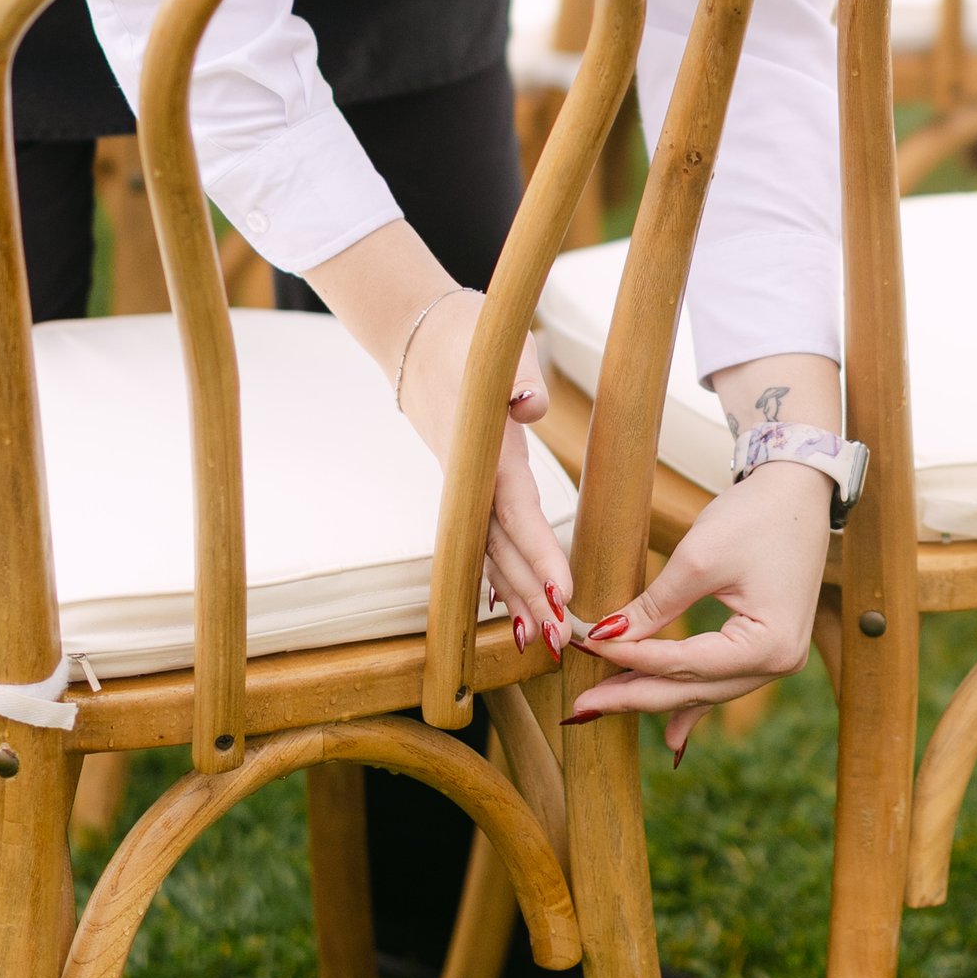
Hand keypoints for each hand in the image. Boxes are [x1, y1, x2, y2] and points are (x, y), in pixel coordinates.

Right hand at [395, 286, 572, 650]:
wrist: (416, 334)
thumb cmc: (469, 337)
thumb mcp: (501, 345)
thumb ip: (522, 376)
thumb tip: (533, 404)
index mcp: (486, 449)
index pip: (515, 512)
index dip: (537, 555)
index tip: (560, 595)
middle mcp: (470, 476)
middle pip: (499, 547)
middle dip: (527, 596)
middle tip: (560, 643)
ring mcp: (461, 484)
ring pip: (486, 550)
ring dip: (510, 596)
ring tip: (537, 642)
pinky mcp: (461, 484)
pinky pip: (476, 538)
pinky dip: (490, 574)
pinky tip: (503, 607)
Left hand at [566, 456, 832, 759]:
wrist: (799, 491)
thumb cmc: (756, 516)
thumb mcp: (698, 559)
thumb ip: (653, 607)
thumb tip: (606, 638)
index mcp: (768, 644)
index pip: (683, 663)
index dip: (630, 659)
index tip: (587, 649)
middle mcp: (778, 663)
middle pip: (692, 689)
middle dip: (633, 695)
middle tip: (580, 705)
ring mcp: (777, 660)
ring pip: (702, 689)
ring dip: (654, 694)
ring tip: (604, 704)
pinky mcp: (766, 649)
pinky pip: (720, 682)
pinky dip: (692, 703)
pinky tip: (670, 738)